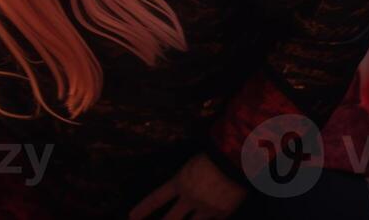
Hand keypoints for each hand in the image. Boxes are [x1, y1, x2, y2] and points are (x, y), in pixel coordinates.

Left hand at [129, 154, 247, 219]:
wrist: (236, 159)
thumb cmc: (214, 155)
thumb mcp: (192, 164)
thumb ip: (185, 179)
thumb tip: (181, 189)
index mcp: (180, 182)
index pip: (156, 198)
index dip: (143, 209)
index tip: (131, 217)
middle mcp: (190, 198)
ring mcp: (206, 208)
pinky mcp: (222, 213)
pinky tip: (208, 219)